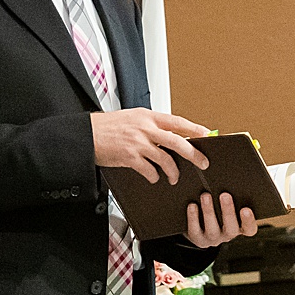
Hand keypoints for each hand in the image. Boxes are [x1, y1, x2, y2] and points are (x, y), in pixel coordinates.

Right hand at [91, 109, 209, 183]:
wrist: (87, 134)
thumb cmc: (108, 127)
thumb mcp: (132, 118)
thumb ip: (150, 125)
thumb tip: (169, 135)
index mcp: (148, 116)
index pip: (177, 121)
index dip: (194, 129)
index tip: (207, 134)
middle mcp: (145, 128)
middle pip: (177, 142)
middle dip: (193, 154)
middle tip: (202, 162)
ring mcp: (138, 143)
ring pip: (165, 159)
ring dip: (173, 171)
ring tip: (174, 177)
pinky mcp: (129, 157)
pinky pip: (149, 170)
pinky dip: (154, 176)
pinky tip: (154, 178)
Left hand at [183, 191, 256, 247]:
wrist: (200, 223)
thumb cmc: (219, 206)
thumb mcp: (226, 201)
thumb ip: (231, 193)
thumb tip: (227, 176)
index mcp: (240, 226)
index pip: (249, 228)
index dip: (249, 220)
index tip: (246, 209)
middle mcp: (228, 234)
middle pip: (231, 228)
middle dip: (228, 211)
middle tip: (225, 195)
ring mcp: (213, 238)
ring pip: (212, 230)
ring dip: (209, 211)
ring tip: (205, 195)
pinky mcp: (198, 239)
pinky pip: (195, 231)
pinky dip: (193, 217)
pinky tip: (192, 205)